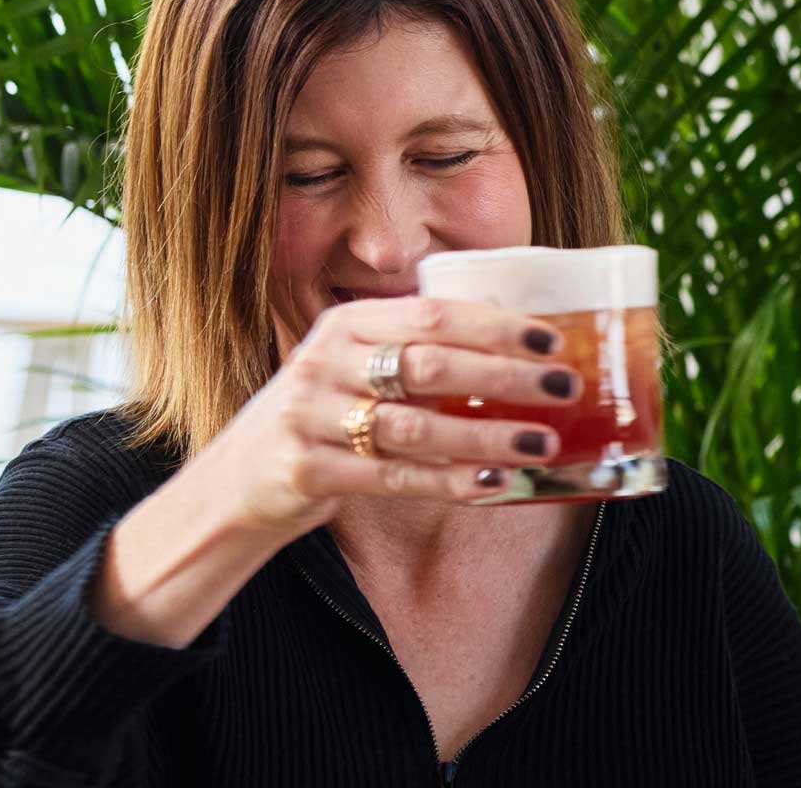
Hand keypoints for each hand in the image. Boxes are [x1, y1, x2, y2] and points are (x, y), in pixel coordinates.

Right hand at [184, 296, 589, 535]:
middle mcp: (324, 363)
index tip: (551, 338)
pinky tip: (495, 486)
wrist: (235, 478)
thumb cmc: (322, 415)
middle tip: (564, 387)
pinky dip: (448, 483)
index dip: (494, 325)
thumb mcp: (354, 366)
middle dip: (504, 376)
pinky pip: (392, 478)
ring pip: (413, 427)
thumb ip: (415, 351)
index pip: (430, 314)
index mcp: (344, 325)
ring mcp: (311, 417)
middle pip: (427, 365)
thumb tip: (518, 346)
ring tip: (542, 442)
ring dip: (485, 437)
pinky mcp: (307, 469)